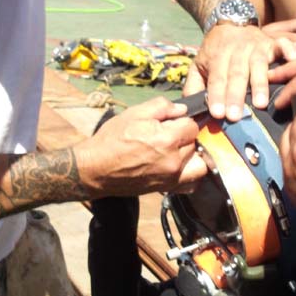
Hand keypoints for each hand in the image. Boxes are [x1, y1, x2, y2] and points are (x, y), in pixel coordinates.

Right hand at [74, 96, 206, 197]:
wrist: (96, 169)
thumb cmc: (111, 140)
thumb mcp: (134, 113)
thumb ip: (162, 107)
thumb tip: (181, 109)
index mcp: (167, 139)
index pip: (192, 125)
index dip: (181, 121)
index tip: (171, 122)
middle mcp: (173, 161)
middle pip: (196, 144)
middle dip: (185, 138)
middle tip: (169, 136)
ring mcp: (171, 177)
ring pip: (199, 165)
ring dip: (194, 157)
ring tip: (178, 151)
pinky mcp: (166, 189)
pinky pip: (191, 184)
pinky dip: (189, 175)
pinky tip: (178, 167)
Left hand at [185, 22, 295, 121]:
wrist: (229, 21)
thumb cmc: (215, 51)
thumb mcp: (199, 65)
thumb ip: (194, 86)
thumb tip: (188, 110)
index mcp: (217, 56)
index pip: (217, 79)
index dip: (217, 95)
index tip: (217, 113)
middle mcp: (237, 50)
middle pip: (236, 75)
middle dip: (236, 96)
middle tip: (236, 116)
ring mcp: (256, 46)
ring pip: (258, 65)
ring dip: (260, 84)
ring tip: (260, 104)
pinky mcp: (272, 42)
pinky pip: (282, 44)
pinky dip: (289, 50)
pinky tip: (293, 60)